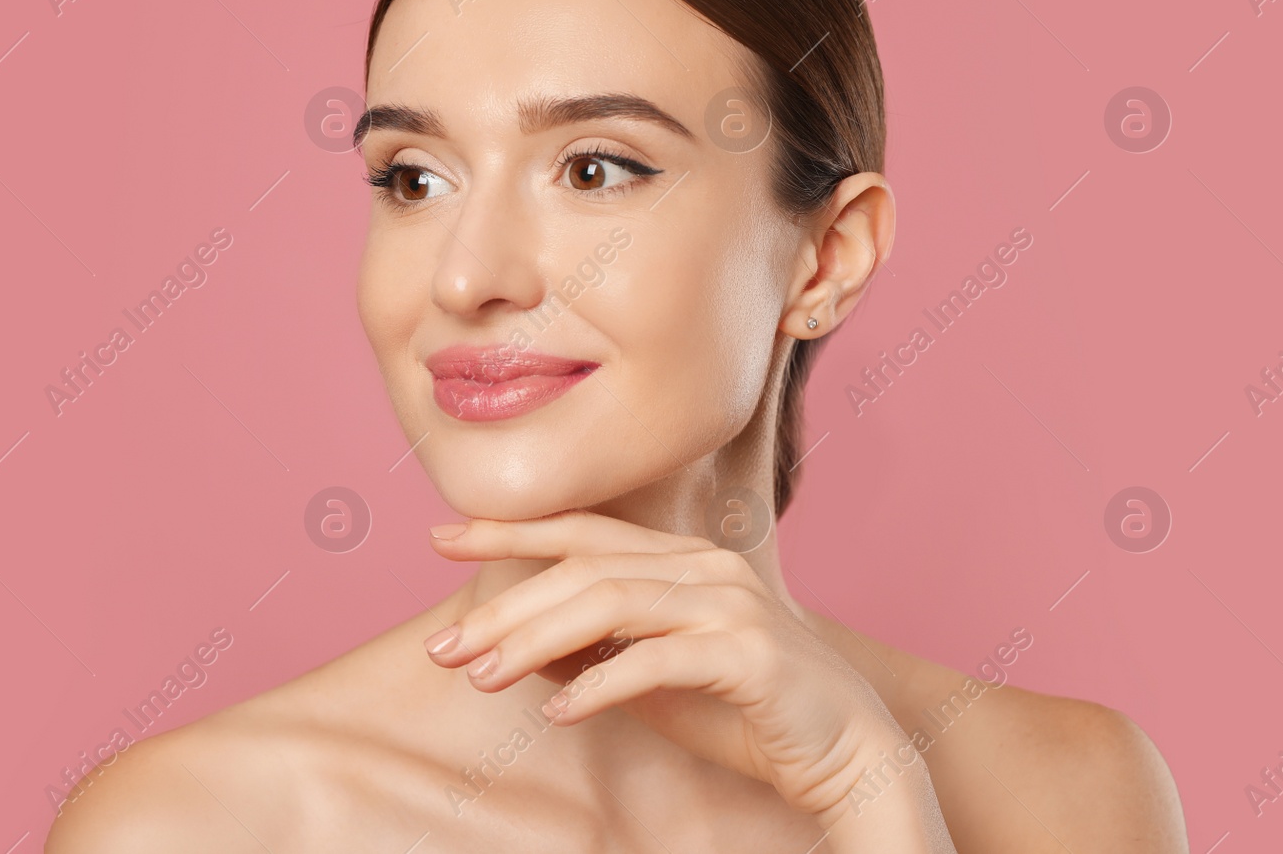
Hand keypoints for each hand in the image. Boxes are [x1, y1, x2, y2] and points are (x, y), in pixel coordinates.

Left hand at [421, 508, 951, 846]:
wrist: (843, 752)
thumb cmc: (742, 712)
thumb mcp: (649, 679)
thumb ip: (592, 650)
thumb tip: (513, 643)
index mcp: (682, 558)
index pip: (581, 531)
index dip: (510, 530)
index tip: (439, 539)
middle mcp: (705, 565)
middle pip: (584, 566)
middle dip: (505, 603)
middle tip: (444, 647)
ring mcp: (730, 603)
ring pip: (612, 602)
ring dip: (536, 640)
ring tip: (482, 677)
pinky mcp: (750, 653)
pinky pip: (659, 659)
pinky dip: (601, 683)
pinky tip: (559, 711)